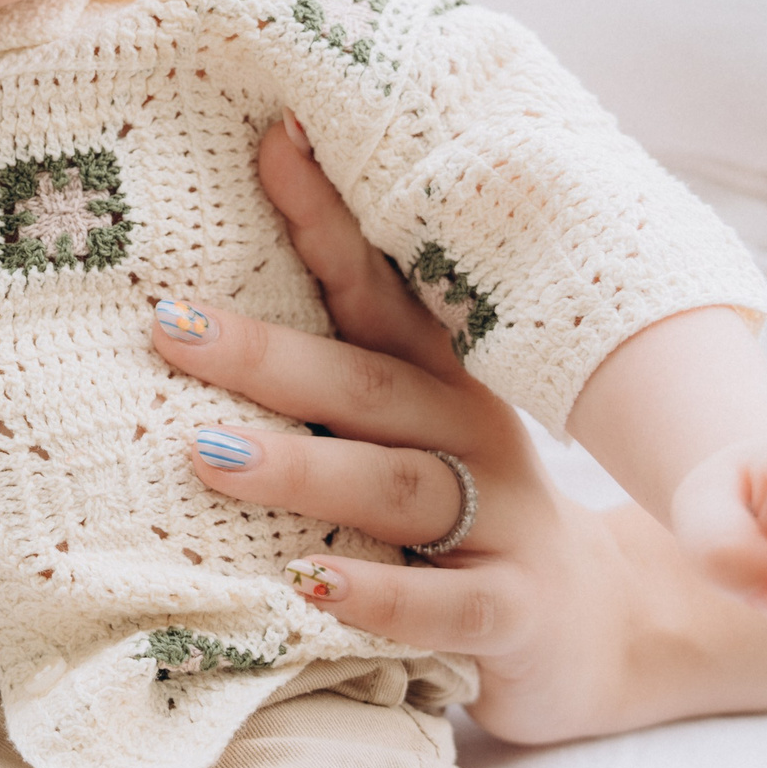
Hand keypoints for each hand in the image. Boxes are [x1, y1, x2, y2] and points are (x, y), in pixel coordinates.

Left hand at [150, 118, 679, 742]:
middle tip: (170, 323)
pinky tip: (309, 582)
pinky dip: (379, 594)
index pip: (374, 288)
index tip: (271, 140)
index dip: (325, 218)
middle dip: (265, 352)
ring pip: (397, 482)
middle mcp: (469, 431)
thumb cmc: (459, 513)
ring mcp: (500, 519)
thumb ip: (324, 381)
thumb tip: (181, 311)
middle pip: (367, 381)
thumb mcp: (403, 433)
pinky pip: (446, 602)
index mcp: (436, 376)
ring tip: (205, 455)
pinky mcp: (512, 609)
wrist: (597, 628)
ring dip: (301, 466)